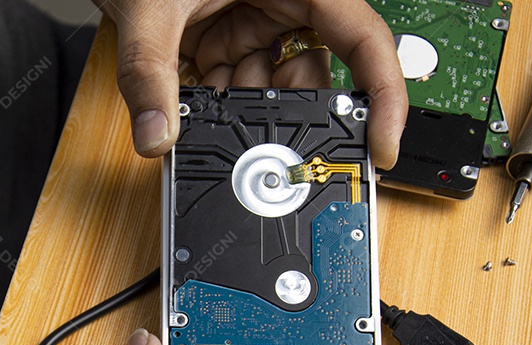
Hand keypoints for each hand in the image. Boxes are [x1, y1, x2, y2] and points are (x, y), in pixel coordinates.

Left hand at [100, 0, 407, 168]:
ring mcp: (254, 21)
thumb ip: (148, 73)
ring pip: (269, 85)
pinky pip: (235, 82)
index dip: (383, 95)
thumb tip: (156, 134)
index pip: (363, 39)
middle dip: (285, 113)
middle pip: (312, 73)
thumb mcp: (151, 8)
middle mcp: (284, 1)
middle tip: (263, 145)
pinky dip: (217, 104)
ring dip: (241, 113)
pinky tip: (196, 107)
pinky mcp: (225, 36)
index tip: (381, 145)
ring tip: (212, 116)